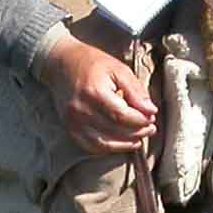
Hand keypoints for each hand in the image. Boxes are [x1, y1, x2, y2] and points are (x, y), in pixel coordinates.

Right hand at [37, 30, 157, 152]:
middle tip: (150, 128)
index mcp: (94, 92)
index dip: (140, 120)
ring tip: (139, 138)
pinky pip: (92, 147)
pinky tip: (121, 142)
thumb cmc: (91, 63)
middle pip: (115, 131)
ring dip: (125, 144)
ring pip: (104, 144)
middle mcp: (81, 110)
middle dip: (137, 132)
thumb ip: (135, 90)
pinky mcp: (70, 129)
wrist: (61, 64)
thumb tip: (150, 110)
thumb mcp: (118, 69)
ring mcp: (73, 122)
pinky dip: (109, 148)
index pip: (122, 116)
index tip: (151, 117)